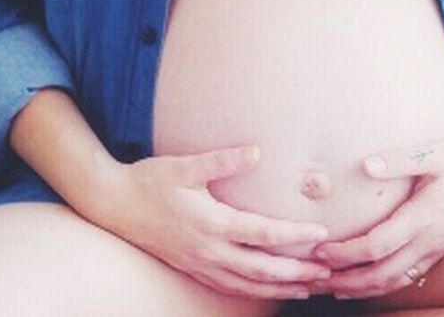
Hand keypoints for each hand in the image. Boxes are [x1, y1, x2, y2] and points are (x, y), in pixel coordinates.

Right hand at [100, 144, 332, 300]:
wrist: (114, 204)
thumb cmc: (150, 180)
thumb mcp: (184, 165)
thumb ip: (222, 161)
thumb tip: (257, 152)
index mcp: (211, 223)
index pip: (262, 234)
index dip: (294, 236)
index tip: (321, 234)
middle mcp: (208, 250)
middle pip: (262, 269)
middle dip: (298, 272)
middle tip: (328, 271)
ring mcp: (200, 263)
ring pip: (248, 285)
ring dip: (281, 287)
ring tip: (310, 287)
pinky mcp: (193, 268)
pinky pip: (230, 287)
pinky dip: (255, 292)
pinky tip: (271, 289)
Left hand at [310, 135, 443, 299]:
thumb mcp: (437, 152)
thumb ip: (400, 159)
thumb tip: (366, 164)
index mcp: (424, 216)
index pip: (377, 245)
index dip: (345, 252)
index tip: (320, 249)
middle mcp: (430, 240)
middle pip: (382, 274)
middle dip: (347, 281)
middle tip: (316, 278)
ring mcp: (438, 248)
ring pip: (396, 280)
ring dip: (364, 288)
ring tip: (334, 289)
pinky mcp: (443, 249)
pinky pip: (410, 276)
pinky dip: (386, 284)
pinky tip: (369, 283)